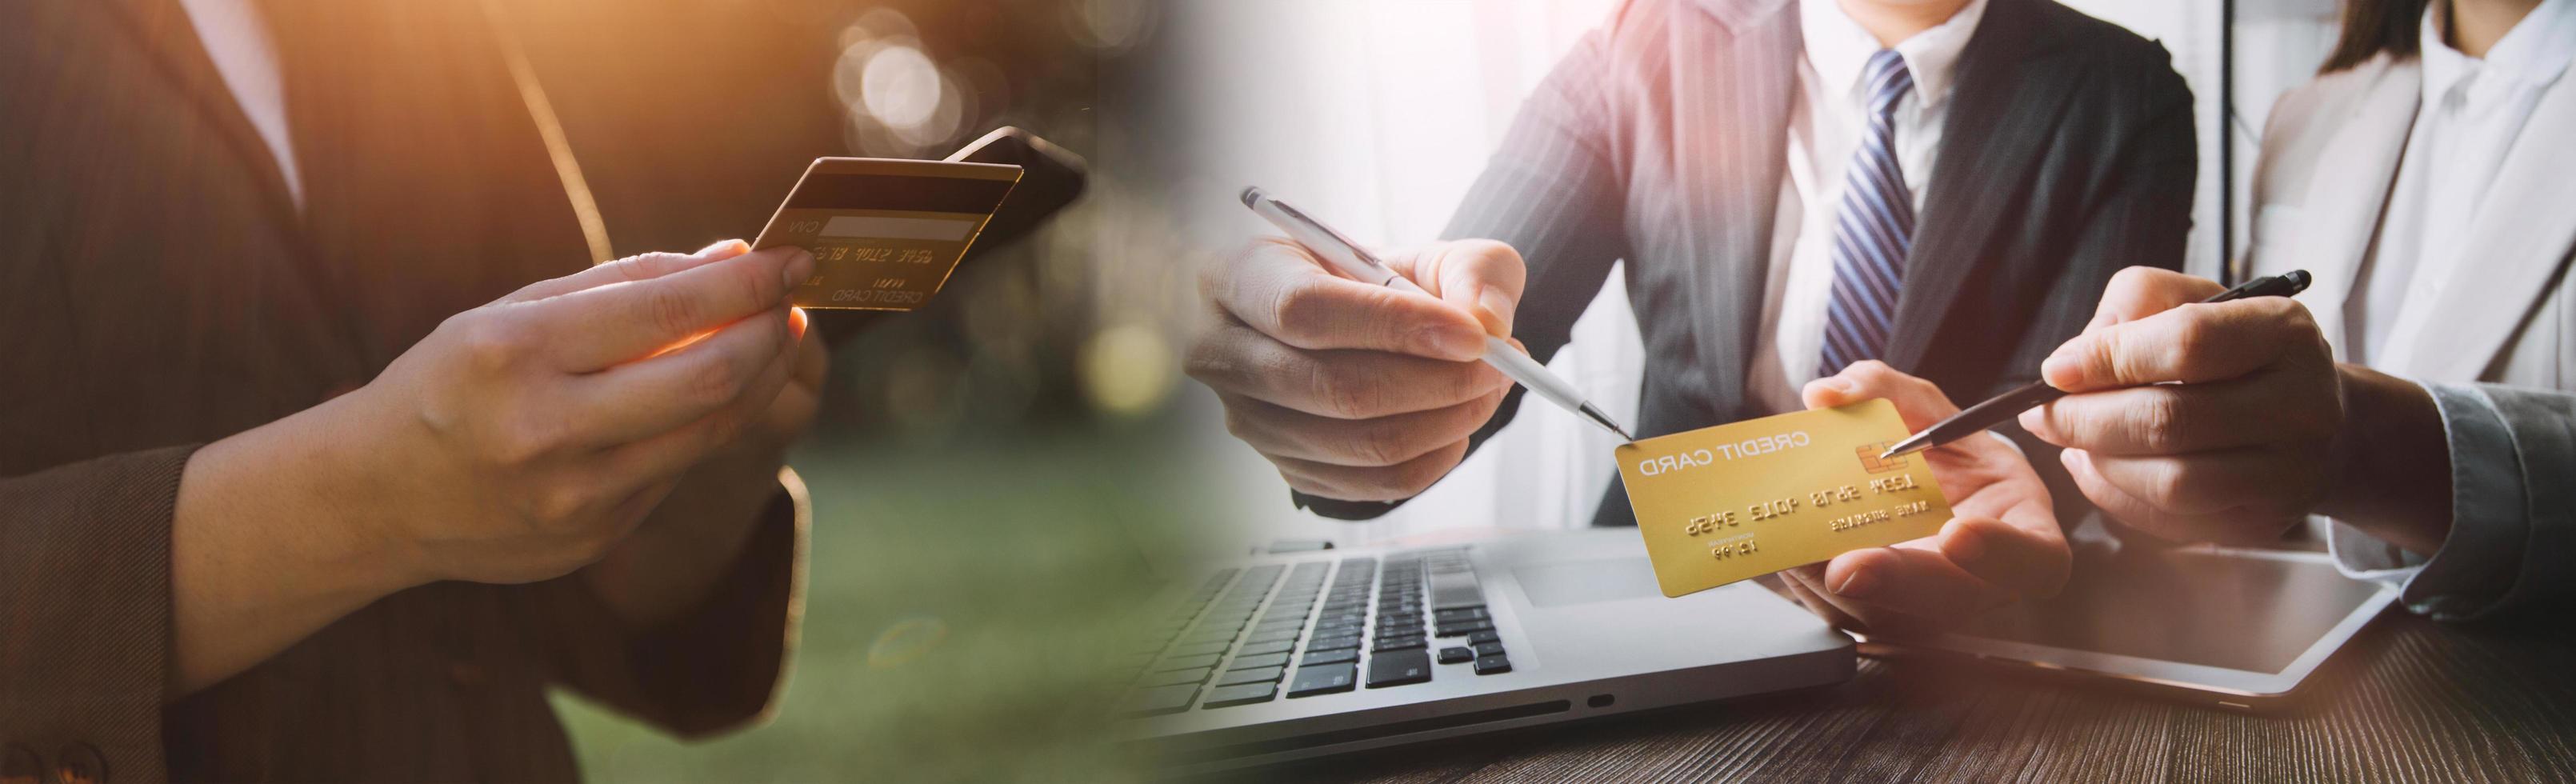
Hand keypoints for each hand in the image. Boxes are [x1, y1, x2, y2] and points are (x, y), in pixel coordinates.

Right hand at [343, 239, 812, 584]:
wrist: (375, 496)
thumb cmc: (452, 381)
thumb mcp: (513, 313)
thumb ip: (624, 284)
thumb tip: (732, 258)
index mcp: (515, 353)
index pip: (669, 311)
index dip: (749, 284)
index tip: (794, 257)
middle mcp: (545, 428)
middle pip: (711, 379)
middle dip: (771, 332)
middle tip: (793, 300)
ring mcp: (573, 496)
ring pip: (710, 431)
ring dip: (761, 379)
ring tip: (774, 338)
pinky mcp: (594, 538)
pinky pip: (678, 469)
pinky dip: (706, 424)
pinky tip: (711, 393)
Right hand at [1186, 238, 1521, 500]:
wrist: (1342, 321)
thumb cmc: (1371, 278)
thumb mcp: (1424, 250)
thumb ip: (1470, 271)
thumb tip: (1488, 324)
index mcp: (1238, 276)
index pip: (1304, 310)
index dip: (1393, 326)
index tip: (1472, 334)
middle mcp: (1225, 354)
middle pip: (1333, 388)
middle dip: (1436, 382)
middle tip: (1499, 364)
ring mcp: (1250, 422)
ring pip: (1358, 444)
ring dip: (1447, 421)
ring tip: (1488, 386)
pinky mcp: (1287, 468)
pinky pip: (1372, 484)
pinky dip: (1433, 458)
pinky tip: (1457, 422)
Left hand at [1775, 362, 2067, 631]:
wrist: (1916, 488)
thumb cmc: (1941, 451)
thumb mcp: (1926, 407)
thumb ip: (1883, 389)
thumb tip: (1825, 394)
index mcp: (2021, 532)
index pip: (2035, 561)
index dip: (2004, 556)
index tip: (1958, 533)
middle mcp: (1978, 583)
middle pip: (1948, 602)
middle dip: (1895, 584)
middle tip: (1847, 567)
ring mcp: (1923, 610)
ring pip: (1884, 617)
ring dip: (1832, 585)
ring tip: (1794, 548)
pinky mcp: (1871, 616)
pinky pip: (1839, 611)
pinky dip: (1807, 580)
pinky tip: (1782, 551)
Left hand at [2014, 267, 2344, 544]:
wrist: (2318, 420)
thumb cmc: (2238, 351)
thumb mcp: (2196, 300)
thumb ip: (2135, 305)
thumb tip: (2074, 360)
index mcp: (2284, 333)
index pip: (2187, 343)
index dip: (2108, 358)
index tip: (2056, 369)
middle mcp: (2302, 405)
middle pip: (2169, 421)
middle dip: (2085, 419)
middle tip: (2041, 415)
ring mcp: (2288, 473)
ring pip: (2169, 483)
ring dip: (2100, 462)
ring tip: (2072, 441)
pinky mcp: (2263, 523)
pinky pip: (2172, 521)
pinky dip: (2117, 497)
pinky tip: (2098, 469)